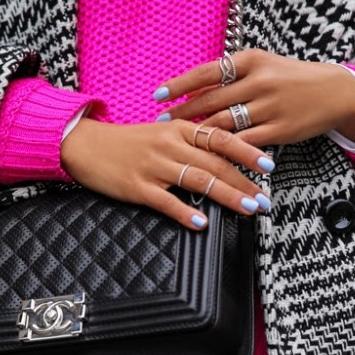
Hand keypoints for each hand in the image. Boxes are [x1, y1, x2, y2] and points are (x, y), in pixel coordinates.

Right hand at [60, 117, 273, 230]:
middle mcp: (170, 144)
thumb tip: (225, 160)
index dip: (247, 151)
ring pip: (197, 180)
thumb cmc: (127, 142)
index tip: (269, 166)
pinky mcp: (137, 186)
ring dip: (226, 196)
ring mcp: (154, 166)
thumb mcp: (162, 133)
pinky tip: (202, 224)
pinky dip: (185, 213)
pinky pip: (166, 201)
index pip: (221, 138)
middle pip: (215, 163)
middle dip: (244, 183)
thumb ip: (192, 143)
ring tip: (247, 209)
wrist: (85, 144)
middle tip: (265, 200)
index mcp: (179, 129)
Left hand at [153, 49, 354, 147]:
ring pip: (225, 124)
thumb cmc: (294, 78)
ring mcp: (270, 107)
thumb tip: (196, 89)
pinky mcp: (279, 130)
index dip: (180, 85)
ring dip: (199, 135)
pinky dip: (225, 150)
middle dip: (183, 114)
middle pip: (211, 101)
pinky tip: (209, 157)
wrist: (337, 92)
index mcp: (252, 60)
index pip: (207, 72)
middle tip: (162, 123)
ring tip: (180, 141)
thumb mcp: (265, 66)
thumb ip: (233, 76)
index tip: (159, 95)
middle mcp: (259, 81)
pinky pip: (244, 143)